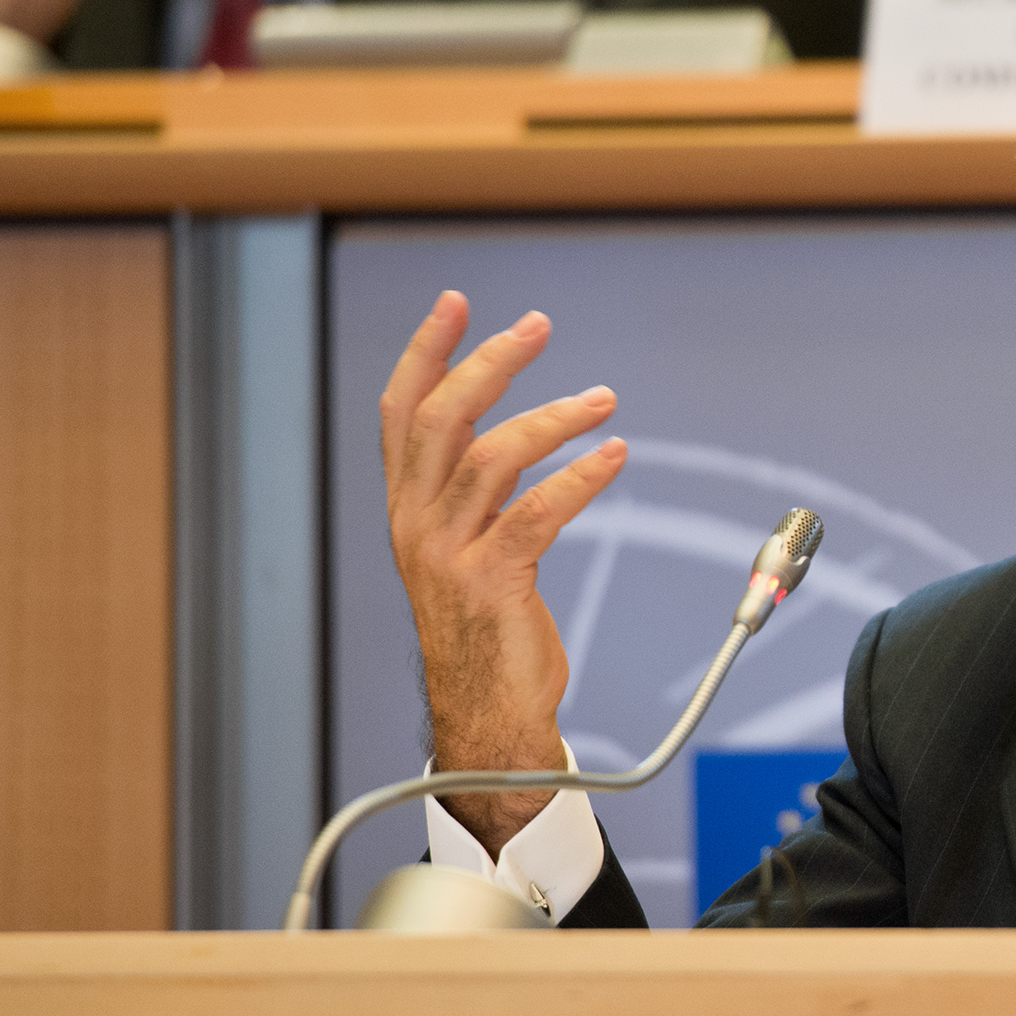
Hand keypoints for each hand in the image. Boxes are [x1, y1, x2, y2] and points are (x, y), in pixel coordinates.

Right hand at [378, 293, 626, 852]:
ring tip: (602, 400)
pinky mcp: (492, 583)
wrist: (489, 714)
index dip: (426, 353)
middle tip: (537, 326)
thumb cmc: (488, 628)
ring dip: (553, 418)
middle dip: (489, 363)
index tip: (456, 301)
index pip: (402, 413)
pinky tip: (613, 456)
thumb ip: (472, 494)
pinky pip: (536, 512)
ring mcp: (449, 555)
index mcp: (408, 509)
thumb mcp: (463, 549)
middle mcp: (417, 525)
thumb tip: (509, 432)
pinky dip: (579, 476)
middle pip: (442, 420)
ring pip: (491, 458)